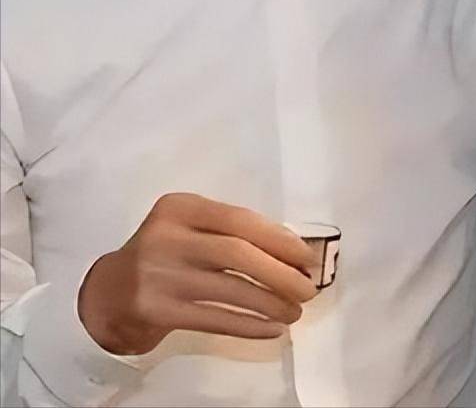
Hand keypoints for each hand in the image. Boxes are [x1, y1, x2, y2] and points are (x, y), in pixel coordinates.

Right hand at [78, 193, 317, 354]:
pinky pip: (214, 319)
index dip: (279, 239)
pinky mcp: (155, 311)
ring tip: (294, 311)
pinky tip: (270, 328)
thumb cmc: (164, 255)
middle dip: (280, 273)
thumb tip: (291, 250)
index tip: (306, 257)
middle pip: (237, 254)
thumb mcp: (189, 228)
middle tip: (307, 288)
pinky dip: (248, 325)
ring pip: (229, 289)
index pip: (240, 220)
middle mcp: (167, 237)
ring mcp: (159, 275)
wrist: (108, 294)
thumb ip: (230, 231)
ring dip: (269, 302)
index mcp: (180, 207)